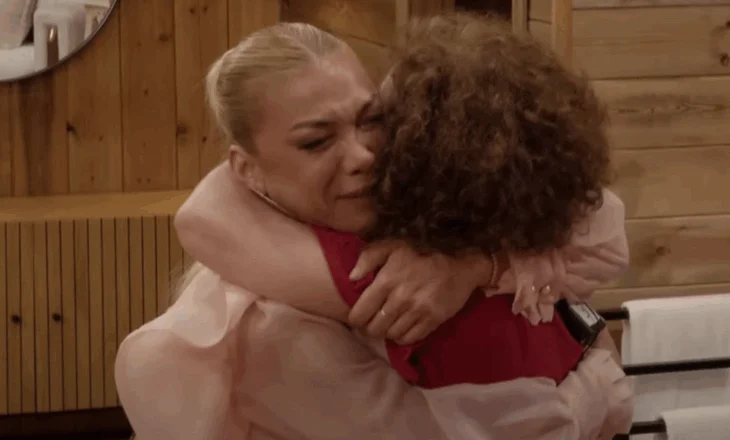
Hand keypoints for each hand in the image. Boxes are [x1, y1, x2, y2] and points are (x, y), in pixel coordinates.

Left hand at [348, 241, 491, 344]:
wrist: (460, 264)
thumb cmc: (421, 253)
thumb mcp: (392, 246)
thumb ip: (368, 257)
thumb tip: (352, 278)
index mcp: (386, 281)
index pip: (360, 313)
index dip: (355, 319)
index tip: (358, 317)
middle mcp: (400, 298)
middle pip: (374, 328)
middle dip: (370, 328)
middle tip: (373, 322)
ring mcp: (417, 311)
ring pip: (391, 335)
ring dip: (387, 332)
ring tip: (389, 324)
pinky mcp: (432, 320)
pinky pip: (410, 339)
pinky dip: (403, 337)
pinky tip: (403, 328)